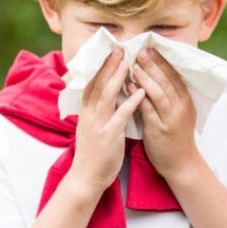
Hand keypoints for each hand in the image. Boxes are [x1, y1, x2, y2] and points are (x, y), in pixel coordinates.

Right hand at [70, 49, 145, 194]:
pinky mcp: (109, 136)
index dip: (100, 66)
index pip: (91, 83)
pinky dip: (130, 103)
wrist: (86, 178)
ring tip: (128, 63)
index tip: (109, 51)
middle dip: (108, 65)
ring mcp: (98, 125)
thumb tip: (105, 97)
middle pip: (97, 84)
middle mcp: (90, 115)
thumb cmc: (92, 154)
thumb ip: (98, 112)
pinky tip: (140, 92)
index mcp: (86, 112)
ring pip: (106, 96)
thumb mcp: (92, 128)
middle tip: (119, 48)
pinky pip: (120, 116)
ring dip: (117, 78)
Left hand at [131, 48, 201, 178]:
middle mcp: (181, 107)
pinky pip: (148, 109)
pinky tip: (129, 87)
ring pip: (158, 92)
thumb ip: (169, 96)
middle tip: (140, 50)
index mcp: (186, 100)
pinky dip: (138, 97)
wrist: (181, 164)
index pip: (174, 75)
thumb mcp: (177, 113)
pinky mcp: (160, 129)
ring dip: (145, 77)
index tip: (150, 47)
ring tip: (133, 65)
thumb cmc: (176, 137)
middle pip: (166, 80)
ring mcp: (171, 118)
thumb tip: (154, 76)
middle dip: (153, 64)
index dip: (162, 61)